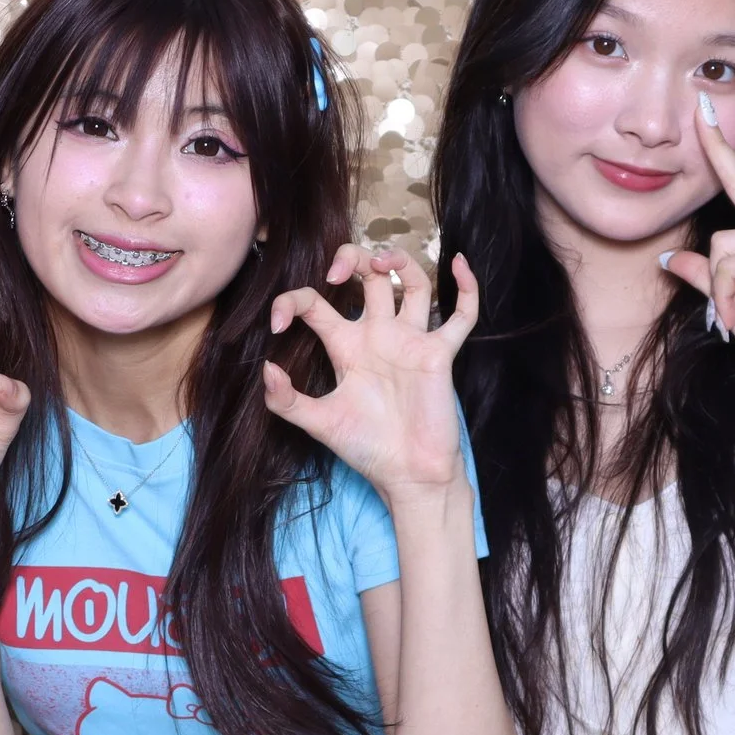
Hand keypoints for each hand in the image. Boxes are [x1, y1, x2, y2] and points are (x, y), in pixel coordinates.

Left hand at [263, 244, 478, 499]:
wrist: (408, 475)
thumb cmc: (366, 449)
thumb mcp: (319, 423)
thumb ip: (286, 400)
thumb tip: (267, 369)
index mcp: (344, 346)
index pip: (315, 304)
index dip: (292, 302)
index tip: (278, 324)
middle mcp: (377, 335)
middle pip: (366, 278)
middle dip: (352, 259)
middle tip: (338, 271)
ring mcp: (410, 341)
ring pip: (411, 283)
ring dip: (399, 262)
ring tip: (383, 261)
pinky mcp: (440, 354)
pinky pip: (461, 316)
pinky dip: (467, 288)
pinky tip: (459, 264)